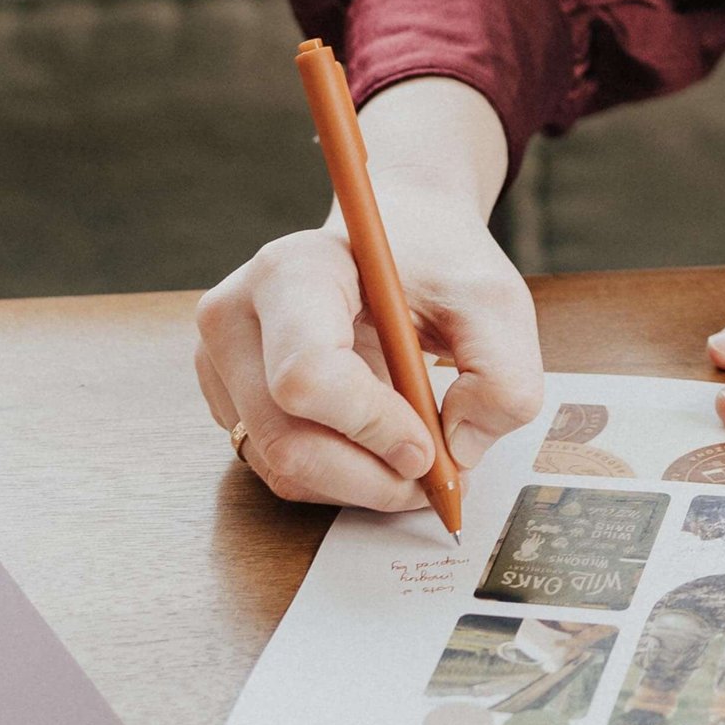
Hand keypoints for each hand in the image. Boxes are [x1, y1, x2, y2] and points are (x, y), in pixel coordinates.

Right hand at [194, 76, 540, 510]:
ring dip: (362, 485)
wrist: (399, 239)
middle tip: (440, 478)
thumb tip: (460, 450)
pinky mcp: (231, 402)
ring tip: (419, 459)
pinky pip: (279, 470)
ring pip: (282, 468)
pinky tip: (382, 448)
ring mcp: (222, 363)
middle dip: (373, 476)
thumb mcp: (494, 301)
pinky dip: (341, 480)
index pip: (306, 374)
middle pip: (287, 439)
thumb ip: (502, 376)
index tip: (429, 445)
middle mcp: (235, 316)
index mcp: (291, 270)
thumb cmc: (438, 262)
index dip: (370, 426)